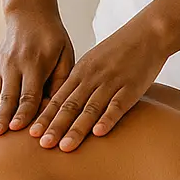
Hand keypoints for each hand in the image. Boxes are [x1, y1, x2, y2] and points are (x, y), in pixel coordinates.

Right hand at [0, 10, 74, 135]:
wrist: (29, 14)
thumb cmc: (52, 37)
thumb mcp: (65, 53)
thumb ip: (61, 79)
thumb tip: (56, 104)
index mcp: (35, 63)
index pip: (29, 93)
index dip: (23, 112)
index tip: (17, 128)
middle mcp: (14, 64)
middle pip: (8, 95)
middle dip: (1, 116)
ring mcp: (0, 65)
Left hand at [30, 24, 168, 151]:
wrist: (148, 33)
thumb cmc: (120, 49)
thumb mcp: (93, 61)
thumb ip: (80, 81)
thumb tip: (64, 104)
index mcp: (81, 71)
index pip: (58, 98)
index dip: (45, 116)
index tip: (32, 134)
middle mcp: (93, 77)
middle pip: (70, 105)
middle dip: (55, 126)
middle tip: (42, 145)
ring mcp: (112, 82)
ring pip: (90, 108)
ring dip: (77, 129)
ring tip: (65, 147)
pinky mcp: (131, 87)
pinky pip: (118, 105)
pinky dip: (108, 119)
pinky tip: (99, 133)